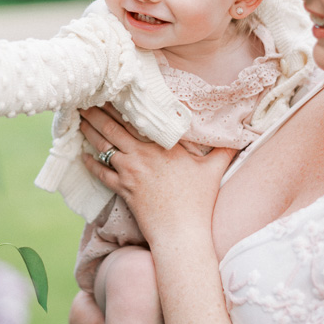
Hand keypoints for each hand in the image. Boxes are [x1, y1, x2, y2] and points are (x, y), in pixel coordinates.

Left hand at [79, 104, 235, 241]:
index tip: (110, 91)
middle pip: (113, 128)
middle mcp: (142, 155)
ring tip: (79, 119)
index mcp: (163, 146)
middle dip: (96, 113)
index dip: (120, 104)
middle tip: (84, 99)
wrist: (181, 232)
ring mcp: (130, 173)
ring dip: (90, 132)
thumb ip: (225, 150)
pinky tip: (82, 155)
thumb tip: (243, 135)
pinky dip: (91, 163)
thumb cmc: (199, 201)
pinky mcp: (123, 190)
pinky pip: (101, 173)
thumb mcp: (215, 171)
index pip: (136, 119)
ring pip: (104, 147)